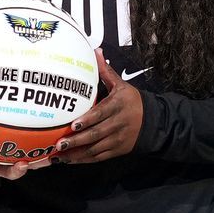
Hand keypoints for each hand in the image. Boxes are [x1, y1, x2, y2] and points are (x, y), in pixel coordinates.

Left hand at [56, 49, 142, 163]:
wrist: (154, 122)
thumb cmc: (132, 101)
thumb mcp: (121, 85)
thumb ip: (106, 71)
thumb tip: (96, 51)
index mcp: (117, 106)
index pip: (101, 114)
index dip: (88, 120)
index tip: (74, 125)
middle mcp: (118, 124)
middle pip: (96, 134)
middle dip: (77, 140)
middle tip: (60, 143)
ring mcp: (117, 139)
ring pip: (96, 149)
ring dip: (77, 154)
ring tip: (60, 156)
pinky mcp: (117, 150)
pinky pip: (99, 157)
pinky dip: (84, 160)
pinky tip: (70, 161)